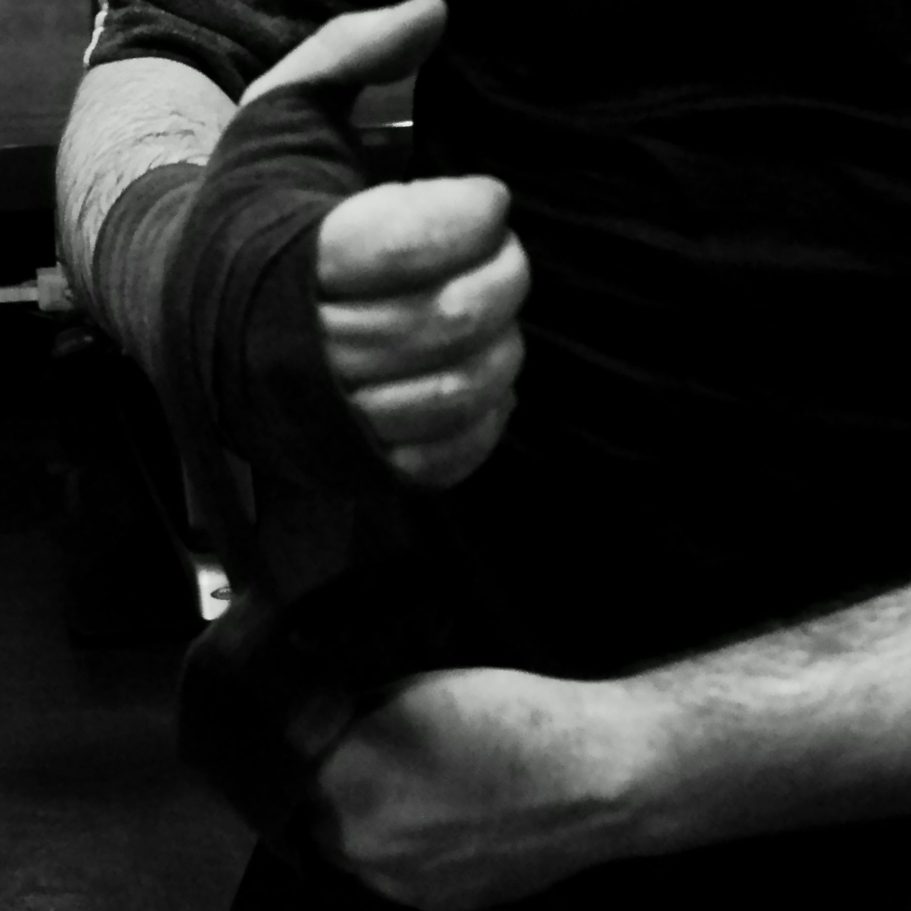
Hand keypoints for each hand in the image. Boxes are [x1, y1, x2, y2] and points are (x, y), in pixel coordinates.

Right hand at [244, 0, 529, 487]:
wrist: (190, 310)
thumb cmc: (252, 211)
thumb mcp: (284, 113)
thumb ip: (354, 52)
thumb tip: (436, 10)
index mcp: (291, 255)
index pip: (404, 243)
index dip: (472, 215)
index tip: (487, 198)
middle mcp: (306, 346)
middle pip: (445, 320)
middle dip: (503, 278)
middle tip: (505, 254)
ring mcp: (332, 417)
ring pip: (451, 393)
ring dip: (501, 350)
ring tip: (496, 317)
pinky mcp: (355, 461)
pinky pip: (440, 460)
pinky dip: (483, 424)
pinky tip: (486, 381)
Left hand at [294, 668, 650, 909]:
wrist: (590, 778)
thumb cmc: (506, 718)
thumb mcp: (417, 690)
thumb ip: (357, 714)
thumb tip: (327, 726)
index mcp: (348, 782)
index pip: (287, 765)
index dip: (304, 742)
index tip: (323, 727)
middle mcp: (360, 846)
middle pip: (315, 814)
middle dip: (332, 783)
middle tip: (368, 749)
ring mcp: (399, 886)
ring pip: (355, 850)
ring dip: (365, 818)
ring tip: (414, 783)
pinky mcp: (439, 907)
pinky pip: (398, 875)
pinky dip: (406, 847)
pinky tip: (445, 815)